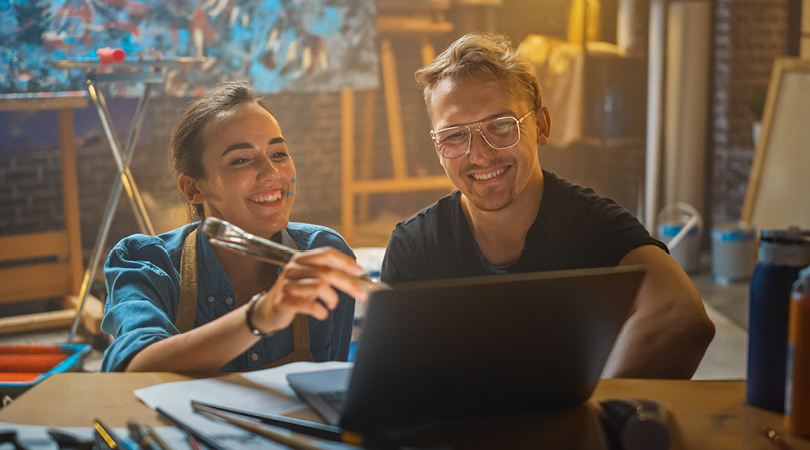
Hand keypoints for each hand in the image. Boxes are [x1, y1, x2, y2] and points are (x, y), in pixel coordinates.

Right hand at [250, 247, 368, 333]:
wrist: (269, 311)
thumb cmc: (294, 293)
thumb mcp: (309, 278)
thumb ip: (327, 273)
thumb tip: (355, 276)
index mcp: (301, 259)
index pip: (326, 254)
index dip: (345, 261)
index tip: (360, 271)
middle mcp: (293, 268)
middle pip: (327, 272)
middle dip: (348, 284)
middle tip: (361, 294)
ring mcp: (288, 284)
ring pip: (320, 286)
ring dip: (333, 298)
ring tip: (332, 304)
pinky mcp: (285, 301)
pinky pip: (310, 305)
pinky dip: (322, 311)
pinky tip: (323, 313)